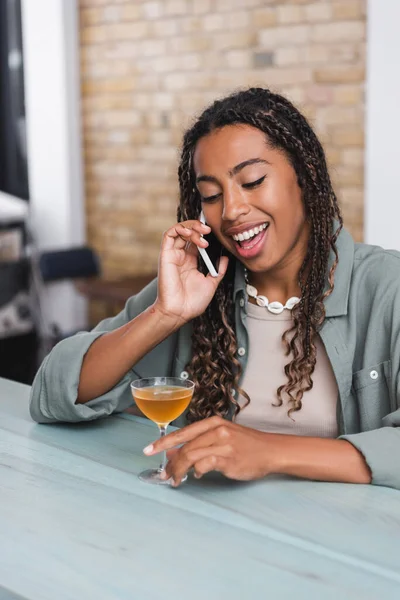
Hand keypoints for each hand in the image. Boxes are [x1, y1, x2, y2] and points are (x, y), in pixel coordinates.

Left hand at [143, 416, 278, 485]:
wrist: (270, 451)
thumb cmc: (246, 445)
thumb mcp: (222, 437)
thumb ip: (199, 443)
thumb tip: (174, 453)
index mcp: (213, 422)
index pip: (182, 432)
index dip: (163, 442)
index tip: (148, 450)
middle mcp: (216, 430)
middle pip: (184, 447)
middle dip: (170, 462)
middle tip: (164, 473)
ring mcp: (223, 444)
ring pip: (191, 456)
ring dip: (179, 470)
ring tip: (175, 479)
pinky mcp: (228, 459)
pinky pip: (204, 466)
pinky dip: (197, 472)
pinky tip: (198, 476)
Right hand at [154, 220, 228, 326]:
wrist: (180, 311)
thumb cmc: (193, 302)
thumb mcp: (211, 283)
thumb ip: (219, 270)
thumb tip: (225, 258)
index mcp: (191, 262)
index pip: (196, 240)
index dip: (204, 233)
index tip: (215, 231)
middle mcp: (181, 256)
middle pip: (188, 232)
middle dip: (199, 227)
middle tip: (209, 230)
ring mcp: (173, 255)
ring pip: (179, 230)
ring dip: (191, 227)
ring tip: (203, 233)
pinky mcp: (166, 255)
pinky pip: (168, 235)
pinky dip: (179, 228)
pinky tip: (190, 233)